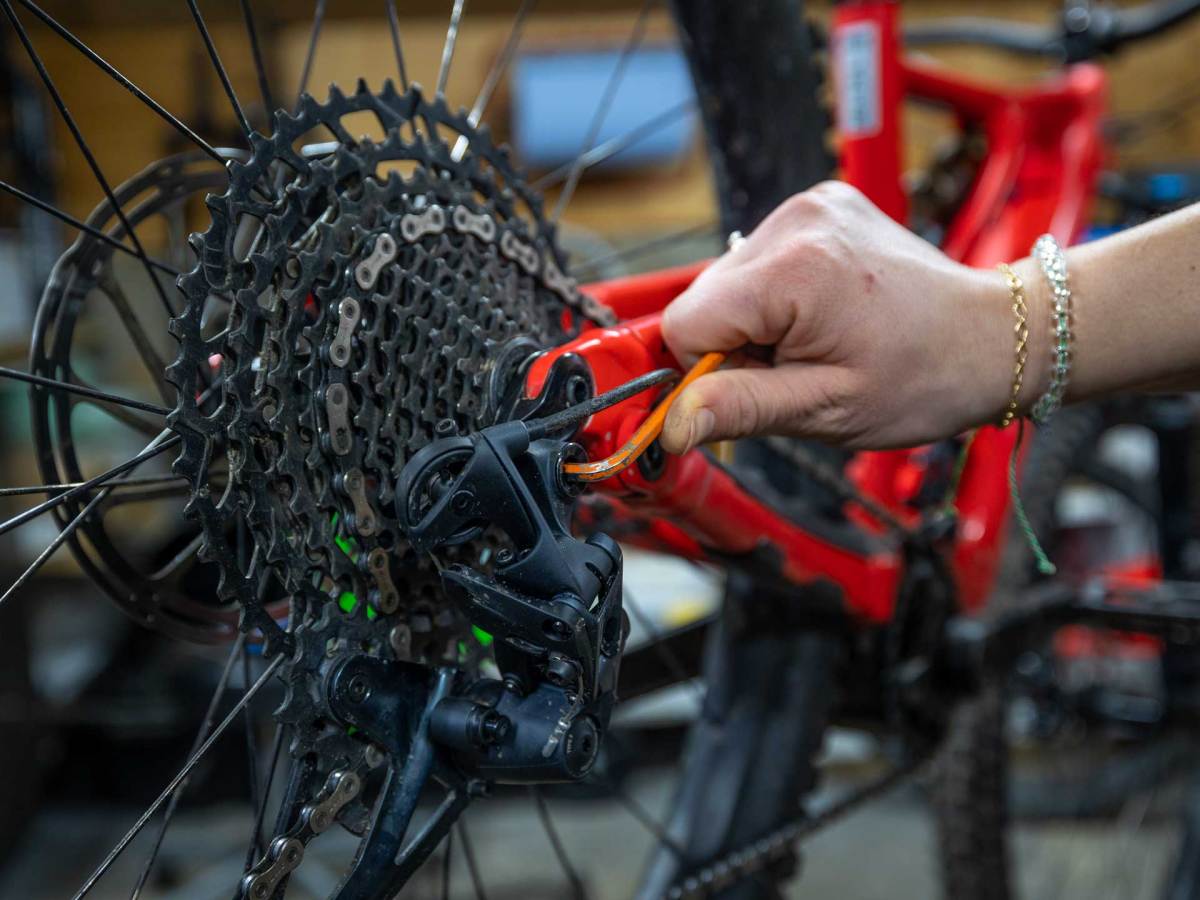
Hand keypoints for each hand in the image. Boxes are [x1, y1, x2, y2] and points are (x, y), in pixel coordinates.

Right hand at [660, 181, 1016, 453]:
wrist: (993, 336)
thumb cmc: (925, 378)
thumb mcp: (826, 409)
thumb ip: (738, 409)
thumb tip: (668, 424)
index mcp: (795, 270)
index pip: (684, 323)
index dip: (704, 370)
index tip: (748, 392)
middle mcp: (796, 222)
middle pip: (703, 299)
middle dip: (733, 345)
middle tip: (796, 368)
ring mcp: (809, 207)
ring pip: (726, 282)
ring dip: (753, 321)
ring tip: (815, 341)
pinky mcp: (819, 206)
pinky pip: (759, 261)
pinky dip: (774, 295)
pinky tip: (820, 314)